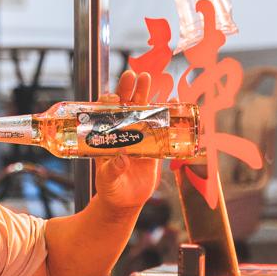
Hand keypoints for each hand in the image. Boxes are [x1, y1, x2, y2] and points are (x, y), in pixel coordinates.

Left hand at [93, 69, 161, 214]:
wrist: (126, 201)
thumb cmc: (111, 190)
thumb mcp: (108, 181)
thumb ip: (113, 170)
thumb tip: (121, 158)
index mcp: (106, 138)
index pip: (104, 115)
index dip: (107, 103)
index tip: (111, 96)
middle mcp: (121, 133)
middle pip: (123, 106)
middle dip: (127, 90)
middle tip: (132, 74)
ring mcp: (138, 137)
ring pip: (141, 112)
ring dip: (145, 95)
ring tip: (147, 78)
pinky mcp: (153, 145)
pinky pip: (160, 127)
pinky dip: (166, 114)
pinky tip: (172, 101)